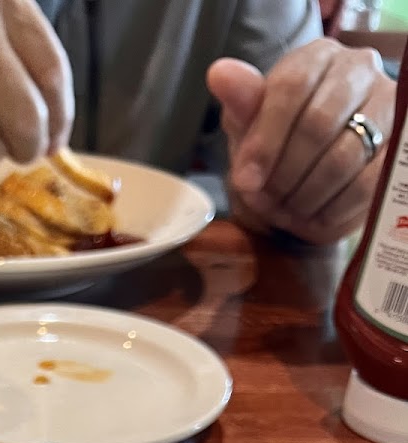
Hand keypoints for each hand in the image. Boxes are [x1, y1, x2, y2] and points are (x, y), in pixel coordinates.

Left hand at [207, 39, 395, 243]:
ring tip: (286, 208)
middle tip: (266, 199)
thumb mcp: (248, 128)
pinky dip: (330, 210)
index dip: (264, 140)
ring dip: (305, 195)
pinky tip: (312, 216)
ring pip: (342, 158)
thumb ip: (241, 104)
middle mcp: (357, 72)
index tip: (245, 180)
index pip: (291, 88)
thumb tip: (221, 74)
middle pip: (318, 124)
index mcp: (316, 59)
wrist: (302, 181)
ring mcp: (385, 108)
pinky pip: (364, 186)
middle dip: (284, 172)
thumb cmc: (274, 146)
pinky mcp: (396, 151)